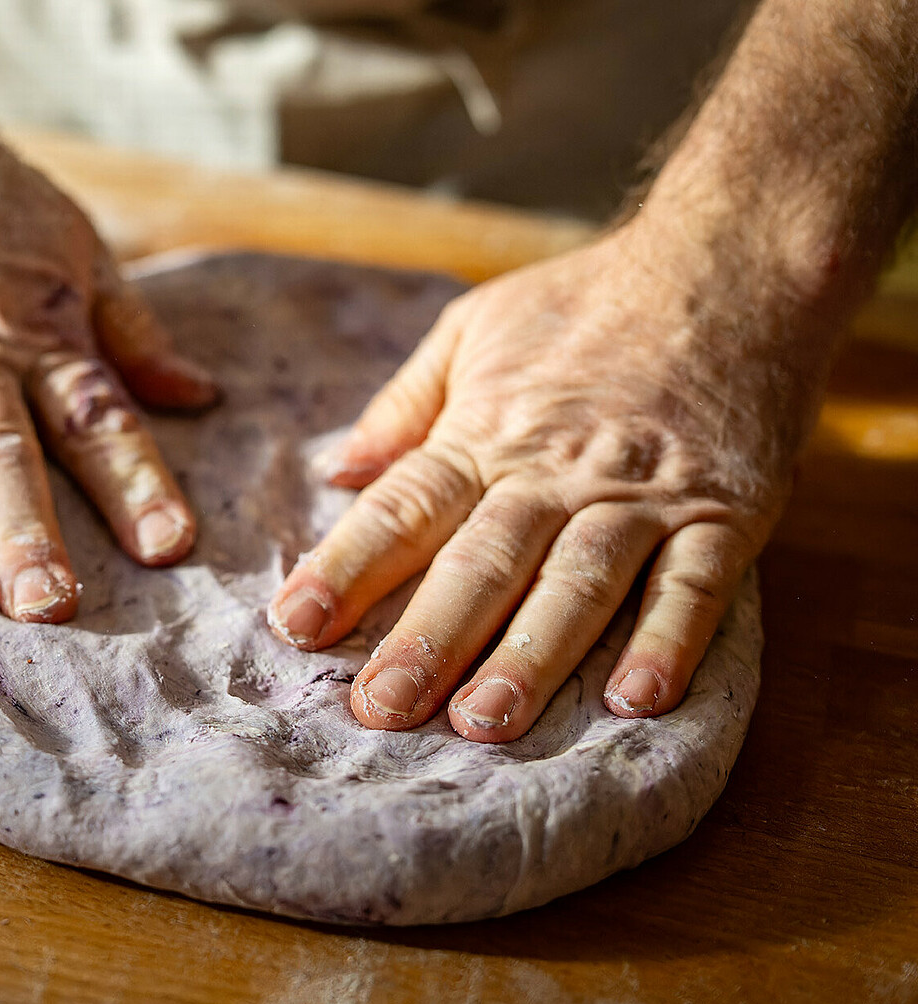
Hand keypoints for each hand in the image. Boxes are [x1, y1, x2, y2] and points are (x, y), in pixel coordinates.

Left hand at [267, 222, 829, 740]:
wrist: (731, 260)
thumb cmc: (587, 303)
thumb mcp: (473, 327)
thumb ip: (403, 405)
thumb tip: (335, 471)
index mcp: (486, 434)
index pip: (404, 509)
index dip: (348, 569)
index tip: (295, 625)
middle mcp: (556, 471)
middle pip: (482, 561)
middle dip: (427, 639)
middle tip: (380, 708)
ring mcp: (642, 494)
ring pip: (578, 583)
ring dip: (531, 657)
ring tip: (483, 722)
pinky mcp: (725, 510)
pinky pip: (695, 583)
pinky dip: (670, 641)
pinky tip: (636, 699)